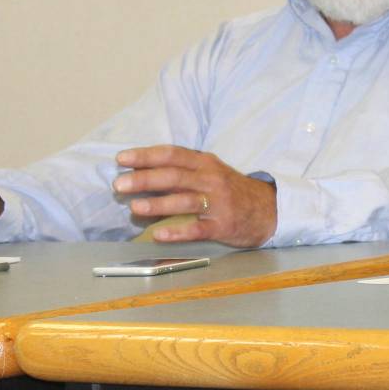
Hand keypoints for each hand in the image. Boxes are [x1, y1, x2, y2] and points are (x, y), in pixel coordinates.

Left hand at [113, 145, 276, 247]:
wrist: (268, 210)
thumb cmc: (230, 190)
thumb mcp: (210, 171)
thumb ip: (182, 170)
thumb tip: (141, 172)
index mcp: (204, 163)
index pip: (172, 154)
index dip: (146, 155)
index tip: (122, 159)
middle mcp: (211, 179)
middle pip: (174, 176)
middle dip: (144, 179)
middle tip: (119, 185)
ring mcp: (218, 203)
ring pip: (184, 201)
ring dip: (158, 204)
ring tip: (135, 208)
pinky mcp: (223, 225)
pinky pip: (198, 229)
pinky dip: (178, 231)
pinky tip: (159, 235)